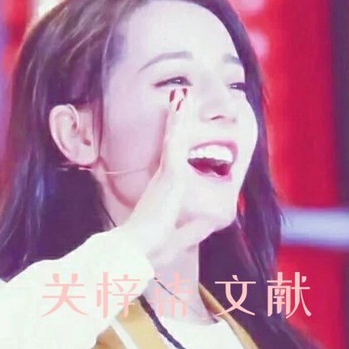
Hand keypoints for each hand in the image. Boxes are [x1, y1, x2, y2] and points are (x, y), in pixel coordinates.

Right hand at [116, 88, 216, 266]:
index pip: (174, 159)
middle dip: (177, 122)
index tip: (181, 126)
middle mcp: (162, 179)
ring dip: (178, 117)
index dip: (177, 141)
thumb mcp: (181, 237)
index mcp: (164, 191)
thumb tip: (211, 222)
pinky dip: (178, 125)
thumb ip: (194, 229)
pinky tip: (181, 106)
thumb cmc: (152, 248)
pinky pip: (175, 144)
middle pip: (172, 143)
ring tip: (182, 95)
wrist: (137, 253)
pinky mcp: (170, 176)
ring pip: (174, 138)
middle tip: (181, 100)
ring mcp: (165, 176)